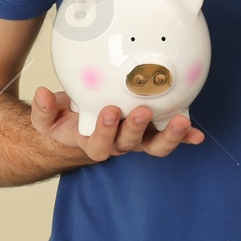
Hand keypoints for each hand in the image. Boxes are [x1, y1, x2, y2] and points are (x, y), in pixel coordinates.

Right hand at [31, 85, 203, 160]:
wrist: (80, 126)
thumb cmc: (67, 121)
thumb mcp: (48, 118)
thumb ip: (43, 110)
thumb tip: (43, 95)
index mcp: (92, 142)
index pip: (99, 145)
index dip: (105, 131)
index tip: (108, 111)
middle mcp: (117, 144)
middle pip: (129, 144)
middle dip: (136, 128)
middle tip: (141, 110)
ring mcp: (138, 140)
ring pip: (154, 145)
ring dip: (169, 136)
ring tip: (180, 122)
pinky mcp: (153, 132)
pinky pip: (171, 137)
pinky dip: (186, 138)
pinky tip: (197, 134)